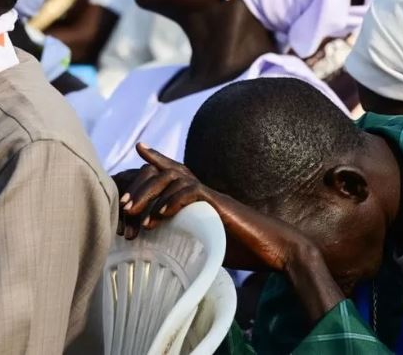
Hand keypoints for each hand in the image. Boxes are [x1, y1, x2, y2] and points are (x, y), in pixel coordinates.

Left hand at [118, 144, 314, 271]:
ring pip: (176, 179)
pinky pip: (193, 193)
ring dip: (151, 194)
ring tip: (134, 214)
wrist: (279, 250)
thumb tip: (171, 255)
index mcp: (203, 199)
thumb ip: (194, 239)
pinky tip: (161, 217)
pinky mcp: (221, 205)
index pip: (177, 172)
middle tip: (123, 205)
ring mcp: (214, 196)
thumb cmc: (250, 250)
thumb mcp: (212, 244)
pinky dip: (174, 201)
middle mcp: (207, 192)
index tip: (139, 148)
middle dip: (142, 185)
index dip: (158, 159)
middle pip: (169, 173)